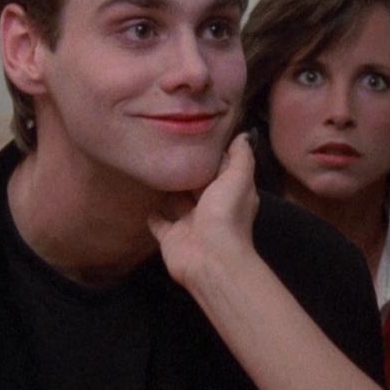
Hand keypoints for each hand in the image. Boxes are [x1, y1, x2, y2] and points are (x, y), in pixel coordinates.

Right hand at [148, 133, 259, 291]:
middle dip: (189, 170)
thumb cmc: (225, 214)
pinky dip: (153, 212)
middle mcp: (210, 206)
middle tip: (168, 146)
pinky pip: (159, 221)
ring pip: (177, 201)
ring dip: (169, 189)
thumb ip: (241, 156)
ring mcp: (190, 222)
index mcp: (230, 192)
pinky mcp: (170, 236)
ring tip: (153, 167)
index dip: (214, 153)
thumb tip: (245, 134)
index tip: (198, 132)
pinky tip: (143, 197)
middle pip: (198, 184)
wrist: (210, 258)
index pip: (222, 168)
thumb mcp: (238, 178)